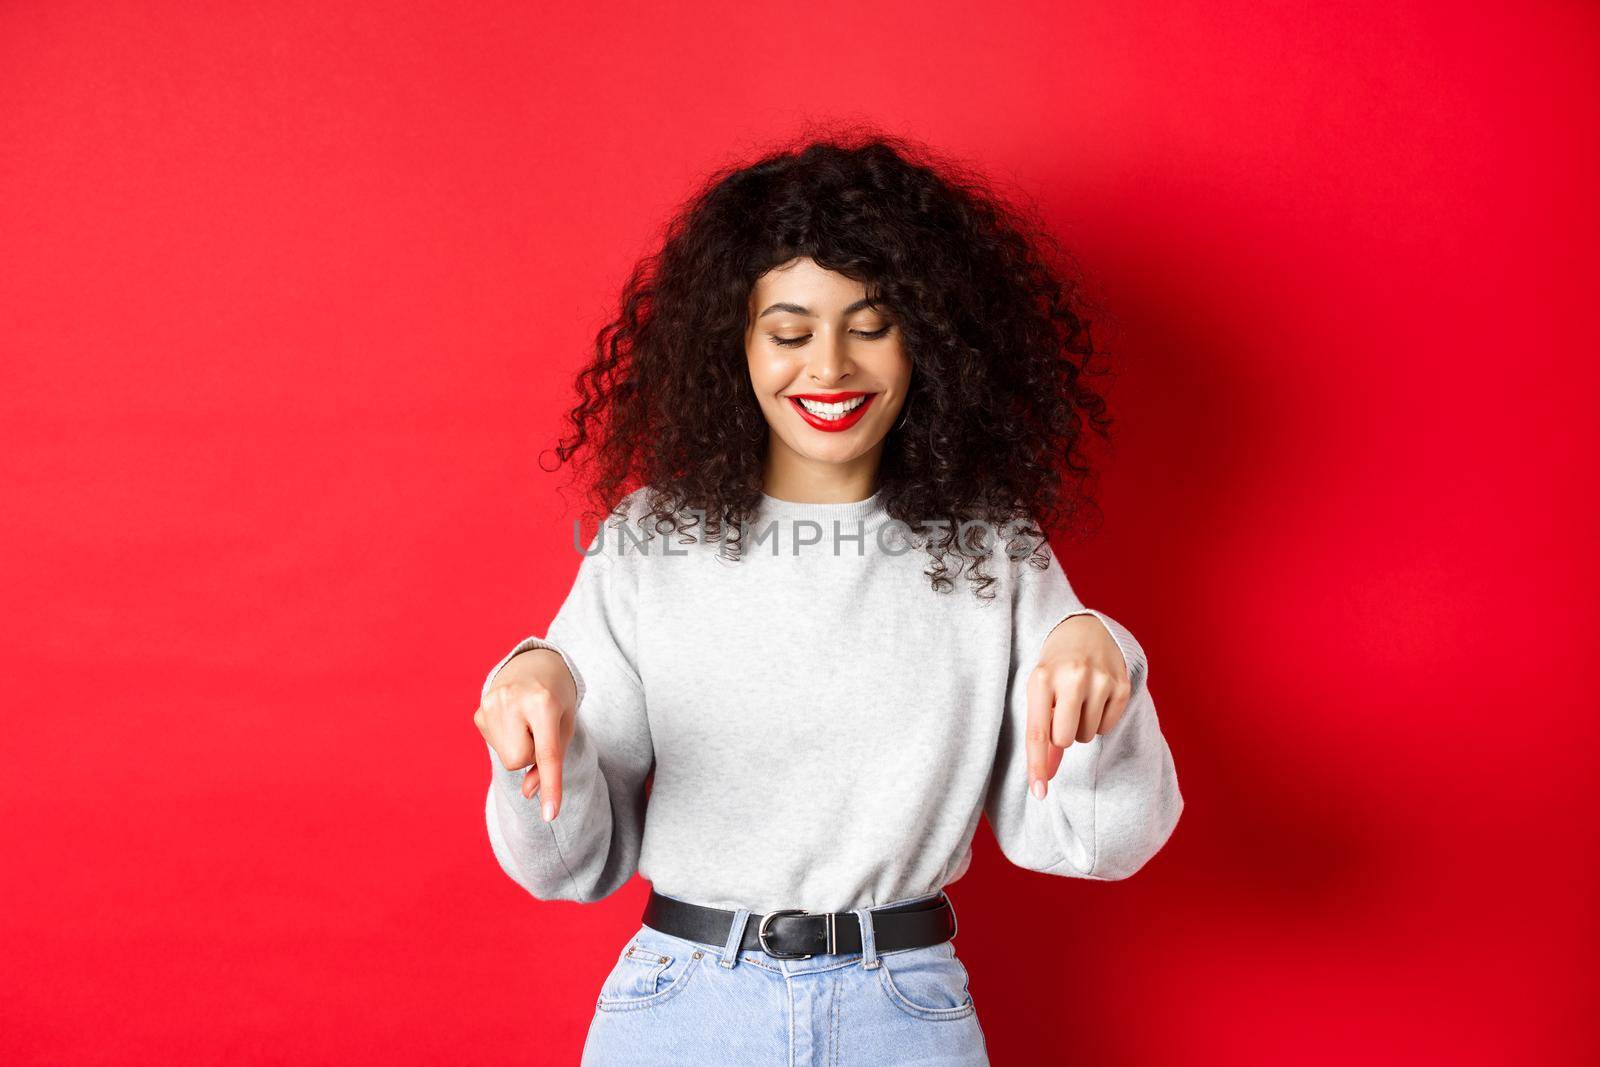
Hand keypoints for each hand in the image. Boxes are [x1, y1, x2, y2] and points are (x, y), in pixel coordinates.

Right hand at [474, 648, 577, 820]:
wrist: (535, 663)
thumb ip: (552, 761)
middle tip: (539, 727)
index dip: (550, 786)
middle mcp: (512, 700)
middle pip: (520, 760)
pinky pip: (495, 746)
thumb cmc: (557, 698)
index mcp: (543, 701)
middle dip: (531, 754)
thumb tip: (528, 794)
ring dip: (519, 747)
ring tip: (525, 721)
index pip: (547, 754)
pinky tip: (511, 718)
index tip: (550, 815)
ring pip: (507, 758)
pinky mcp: (479, 712)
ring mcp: (490, 704)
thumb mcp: (565, 725)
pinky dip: (506, 740)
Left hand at [1025, 615, 1132, 798]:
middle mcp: (1072, 677)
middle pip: (1065, 740)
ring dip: (1081, 727)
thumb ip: (1041, 734)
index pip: (1038, 732)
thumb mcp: (1039, 694)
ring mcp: (1100, 680)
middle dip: (1061, 736)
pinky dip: (1099, 720)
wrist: (1083, 631)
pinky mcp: (1122, 685)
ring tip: (1078, 699)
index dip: (1037, 766)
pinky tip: (1095, 698)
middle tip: (1061, 711)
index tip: (1039, 793)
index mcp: (1041, 679)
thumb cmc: (1053, 670)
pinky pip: (1107, 728)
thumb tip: (1045, 779)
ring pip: (1087, 736)